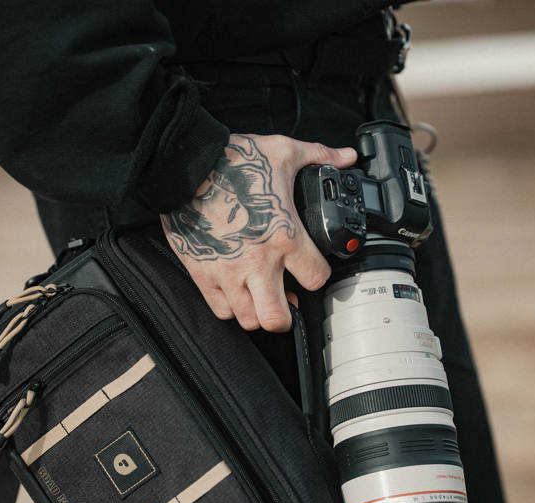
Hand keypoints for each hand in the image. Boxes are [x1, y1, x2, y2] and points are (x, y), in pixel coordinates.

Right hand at [161, 134, 356, 331]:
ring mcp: (227, 272)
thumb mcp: (283, 151)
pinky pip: (220, 310)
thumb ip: (320, 156)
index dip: (318, 276)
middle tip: (285, 302)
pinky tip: (235, 292)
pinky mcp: (203, 274)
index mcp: (284, 237)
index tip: (311, 271)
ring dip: (258, 312)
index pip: (316, 279)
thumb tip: (347, 156)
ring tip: (260, 297)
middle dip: (286, 317)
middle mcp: (257, 262)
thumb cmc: (233, 161)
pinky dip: (230, 307)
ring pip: (249, 320)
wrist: (186, 167)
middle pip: (277, 319)